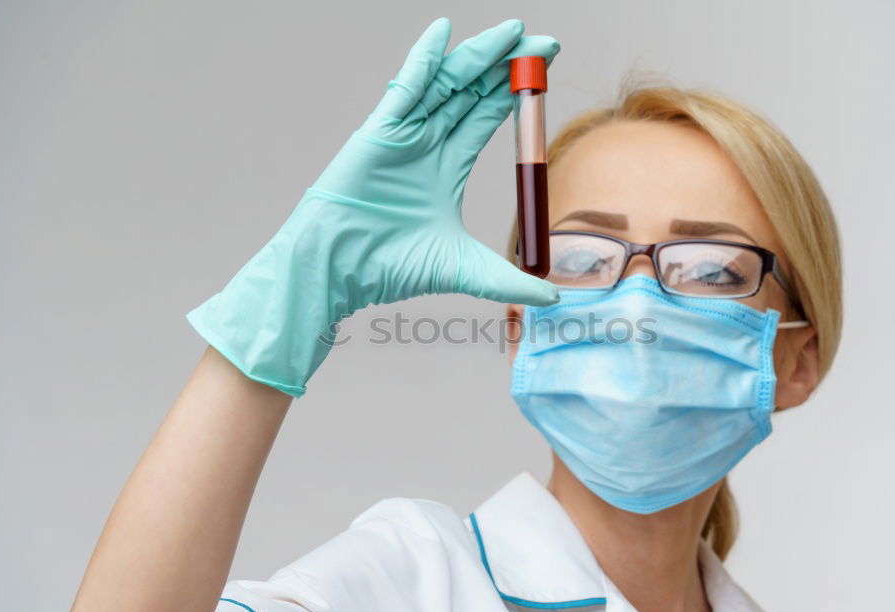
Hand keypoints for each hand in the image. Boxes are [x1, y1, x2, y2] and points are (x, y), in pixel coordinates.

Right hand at [187, 17, 560, 396]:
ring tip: (513, 31)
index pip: (486, 117)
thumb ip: (507, 280)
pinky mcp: (379, 131)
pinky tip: (443, 32)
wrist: (342, 271)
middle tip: (542, 42)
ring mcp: (402, 134)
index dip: (516, 93)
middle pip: (472, 92)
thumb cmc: (390, 268)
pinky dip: (423, 59)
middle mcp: (426, 144)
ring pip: (446, 84)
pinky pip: (405, 88)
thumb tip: (551, 297)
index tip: (547, 70)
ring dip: (478, 55)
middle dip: (506, 65)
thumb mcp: (463, 270)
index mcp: (446, 166)